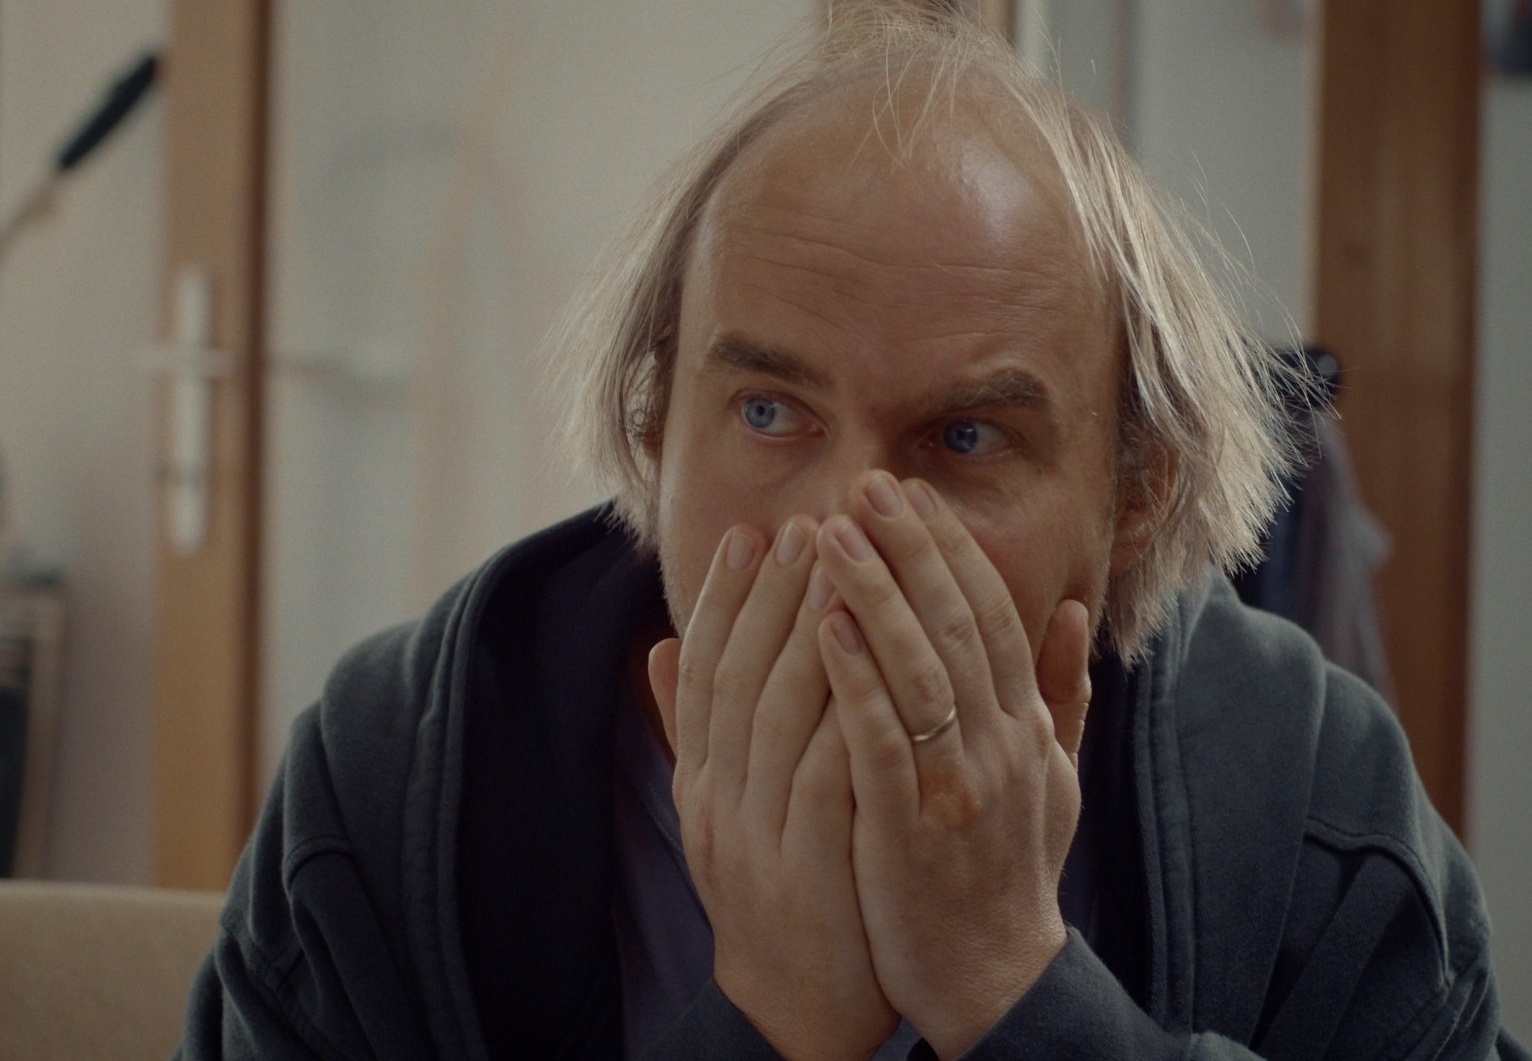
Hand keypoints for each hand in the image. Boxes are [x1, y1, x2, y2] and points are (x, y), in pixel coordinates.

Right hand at [646, 518, 898, 1060]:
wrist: (798, 1010)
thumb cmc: (785, 893)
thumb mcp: (728, 809)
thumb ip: (699, 731)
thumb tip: (656, 645)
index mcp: (700, 782)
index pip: (703, 672)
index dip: (723, 598)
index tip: (752, 531)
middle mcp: (716, 802)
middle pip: (739, 678)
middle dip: (773, 595)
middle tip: (807, 521)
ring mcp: (756, 836)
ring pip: (779, 715)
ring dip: (810, 633)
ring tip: (843, 566)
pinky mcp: (807, 870)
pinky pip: (826, 775)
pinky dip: (847, 712)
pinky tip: (875, 662)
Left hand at [813, 473, 1091, 1057]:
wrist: (994, 978)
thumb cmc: (1010, 871)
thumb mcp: (1054, 777)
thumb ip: (1060, 692)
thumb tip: (1073, 609)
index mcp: (1025, 727)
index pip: (993, 615)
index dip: (951, 549)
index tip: (910, 492)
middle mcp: (1000, 744)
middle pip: (958, 625)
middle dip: (911, 548)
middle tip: (865, 483)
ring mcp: (960, 786)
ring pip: (922, 670)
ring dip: (875, 594)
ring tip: (828, 534)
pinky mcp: (912, 828)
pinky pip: (883, 741)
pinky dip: (856, 681)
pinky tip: (822, 629)